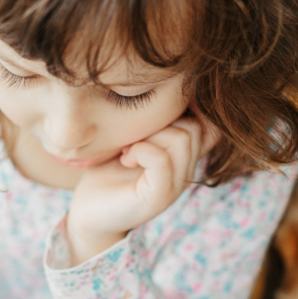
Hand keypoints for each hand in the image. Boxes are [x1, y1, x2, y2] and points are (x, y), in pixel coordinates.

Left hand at [66, 116, 219, 264]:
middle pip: (194, 125)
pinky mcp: (158, 198)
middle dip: (160, 122)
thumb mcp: (134, 136)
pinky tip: (126, 159)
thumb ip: (154, 121)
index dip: (185, 111)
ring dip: (149, 135)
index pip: (209, 124)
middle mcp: (186, 172)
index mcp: (183, 157)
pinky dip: (140, 150)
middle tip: (133, 138)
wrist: (88, 209)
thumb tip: (167, 89)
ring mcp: (175, 186)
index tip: (149, 118)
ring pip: (182, 138)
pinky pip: (161, 159)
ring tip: (128, 150)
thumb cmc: (107, 168)